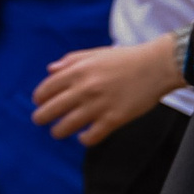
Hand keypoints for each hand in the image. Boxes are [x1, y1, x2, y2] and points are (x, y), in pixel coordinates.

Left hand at [31, 39, 185, 145]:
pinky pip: (92, 136)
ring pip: (68, 125)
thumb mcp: (94, 54)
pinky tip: (83, 138)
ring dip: (58, 131)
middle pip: (53, 108)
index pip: (48, 88)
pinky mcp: (114, 119)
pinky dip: (84, 139)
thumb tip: (50, 70)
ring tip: (57, 132)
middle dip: (41, 117)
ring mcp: (99, 105)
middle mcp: (85, 89)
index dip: (39, 97)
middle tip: (39, 121)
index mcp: (78, 71)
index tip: (38, 102)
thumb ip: (71, 61)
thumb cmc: (125, 59)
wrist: (155, 67)